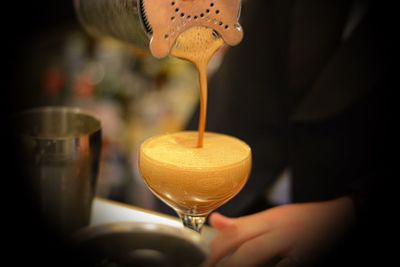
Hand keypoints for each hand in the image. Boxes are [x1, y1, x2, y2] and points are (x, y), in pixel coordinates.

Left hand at [205, 197, 354, 266]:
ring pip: (262, 257)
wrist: (343, 217)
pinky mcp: (312, 254)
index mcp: (270, 220)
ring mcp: (298, 245)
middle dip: (224, 264)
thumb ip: (244, 224)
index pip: (236, 233)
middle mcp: (281, 230)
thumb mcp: (274, 218)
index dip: (214, 249)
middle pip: (247, 249)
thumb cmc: (306, 221)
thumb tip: (214, 221)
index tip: (202, 261)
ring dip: (240, 265)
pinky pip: (288, 265)